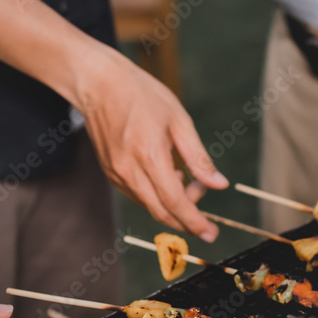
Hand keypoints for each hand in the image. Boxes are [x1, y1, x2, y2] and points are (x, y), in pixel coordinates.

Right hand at [75, 49, 227, 241]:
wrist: (98, 83)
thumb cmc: (141, 95)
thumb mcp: (179, 121)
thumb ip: (199, 158)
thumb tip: (220, 185)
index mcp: (149, 156)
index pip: (174, 203)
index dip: (194, 222)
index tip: (211, 233)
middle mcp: (129, 171)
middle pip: (161, 213)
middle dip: (187, 222)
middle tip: (206, 220)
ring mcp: (117, 174)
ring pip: (151, 206)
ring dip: (174, 206)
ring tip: (187, 180)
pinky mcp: (111, 174)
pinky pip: (139, 196)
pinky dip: (158, 196)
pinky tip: (169, 177)